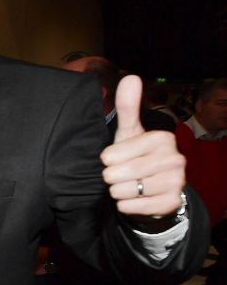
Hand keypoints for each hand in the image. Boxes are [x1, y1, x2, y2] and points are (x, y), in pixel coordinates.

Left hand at [100, 75, 184, 216]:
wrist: (153, 191)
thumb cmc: (136, 158)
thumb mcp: (128, 133)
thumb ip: (127, 107)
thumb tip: (131, 77)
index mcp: (161, 138)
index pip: (112, 155)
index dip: (107, 160)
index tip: (113, 160)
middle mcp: (175, 158)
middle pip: (118, 174)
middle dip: (112, 178)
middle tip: (119, 176)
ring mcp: (176, 181)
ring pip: (125, 191)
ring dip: (118, 192)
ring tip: (128, 186)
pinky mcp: (172, 202)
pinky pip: (134, 207)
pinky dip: (127, 206)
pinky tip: (134, 199)